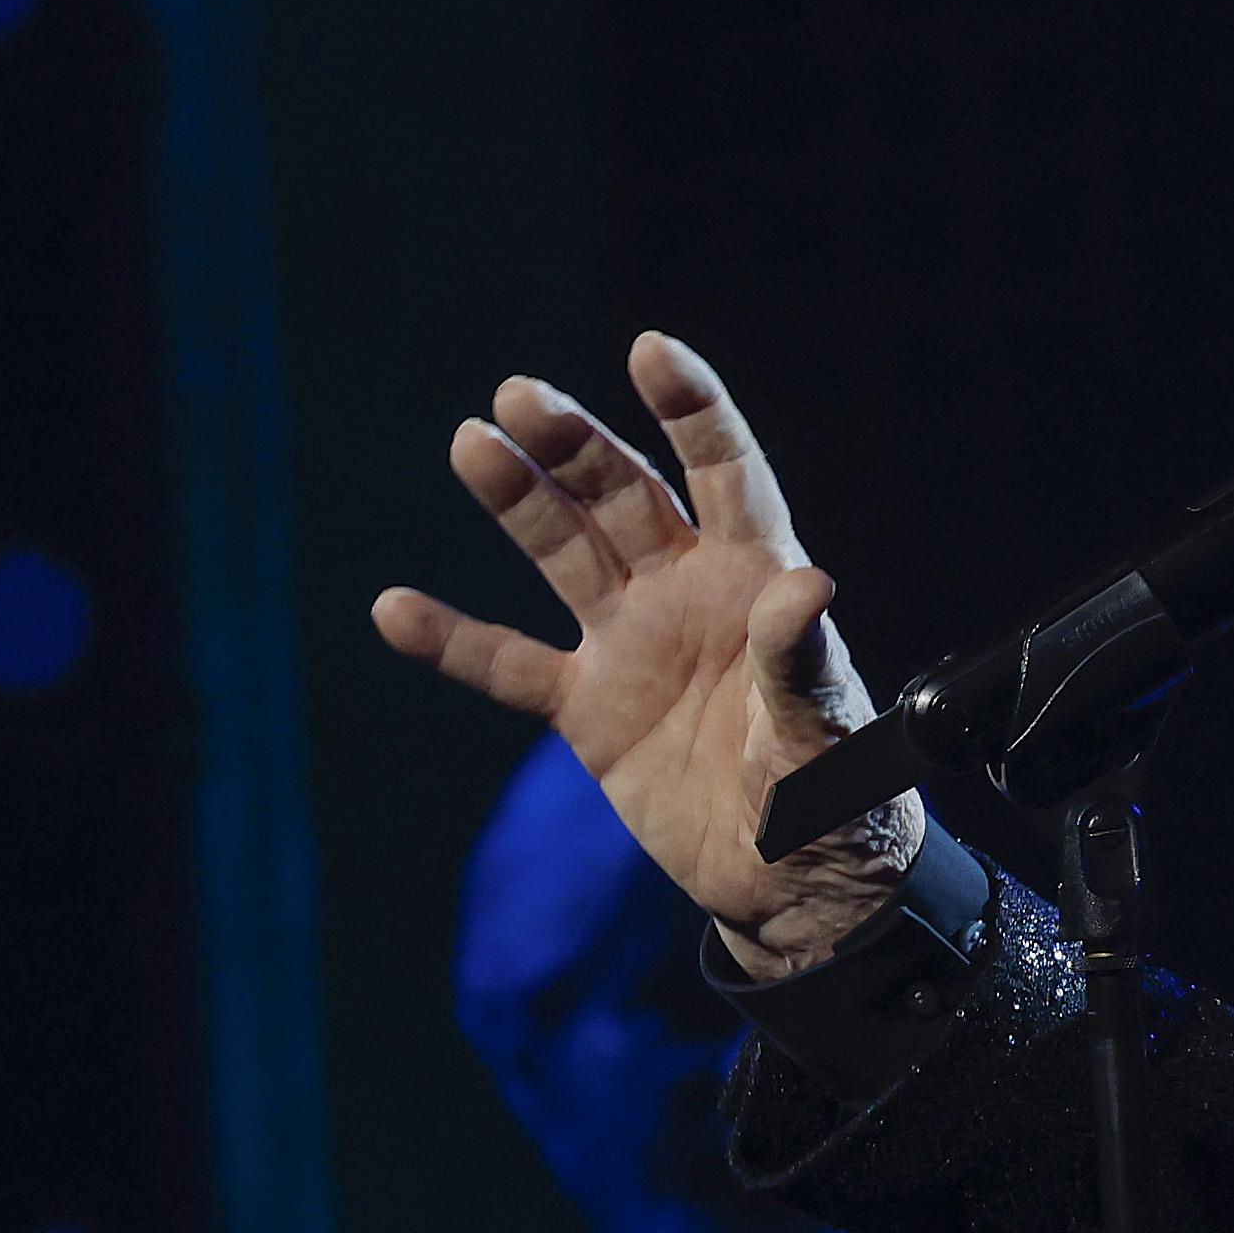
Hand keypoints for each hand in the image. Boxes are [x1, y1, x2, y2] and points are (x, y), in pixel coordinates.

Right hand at [371, 333, 922, 978]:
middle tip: (521, 398)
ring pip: (563, 554)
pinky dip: (453, 641)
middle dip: (575, 446)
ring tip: (471, 443)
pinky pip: (508, 666)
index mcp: (758, 580)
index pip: (724, 472)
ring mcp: (632, 646)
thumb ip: (804, 663)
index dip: (691, 410)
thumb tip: (807, 591)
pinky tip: (395, 609)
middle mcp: (689, 595)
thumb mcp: (827, 730)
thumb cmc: (839, 797)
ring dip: (518, 502)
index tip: (651, 350)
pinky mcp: (589, 711)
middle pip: (623, 497)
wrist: (796, 882)